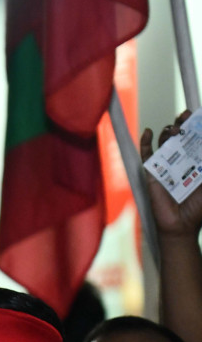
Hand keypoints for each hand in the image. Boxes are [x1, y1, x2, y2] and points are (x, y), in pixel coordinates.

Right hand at [140, 111, 201, 238]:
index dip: (196, 126)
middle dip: (182, 124)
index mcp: (197, 163)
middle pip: (180, 137)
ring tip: (173, 128)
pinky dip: (146, 143)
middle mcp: (182, 162)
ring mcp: (166, 167)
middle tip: (184, 116)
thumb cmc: (198, 208)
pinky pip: (146, 156)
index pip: (196, 140)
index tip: (197, 115)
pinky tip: (148, 132)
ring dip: (168, 132)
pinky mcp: (151, 174)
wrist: (181, 226)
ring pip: (164, 143)